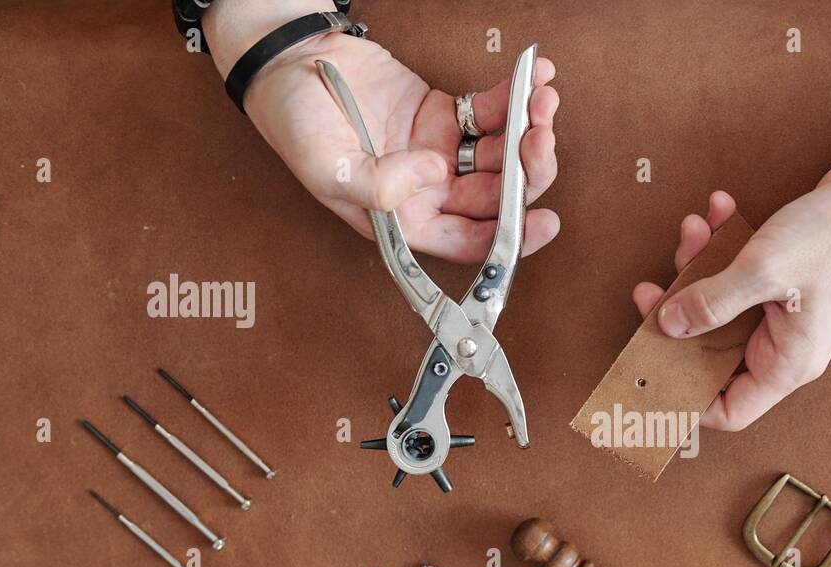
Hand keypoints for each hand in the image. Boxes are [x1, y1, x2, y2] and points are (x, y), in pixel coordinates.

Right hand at [205, 3, 558, 263]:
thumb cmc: (296, 123)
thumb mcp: (328, 166)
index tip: (544, 222)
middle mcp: (429, 193)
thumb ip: (379, 185)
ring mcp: (440, 153)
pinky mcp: (445, 115)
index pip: (469, 240)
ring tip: (541, 100)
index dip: (511, 237)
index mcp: (405, 220)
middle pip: (497, 197)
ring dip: (528, 131)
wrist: (287, 62)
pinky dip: (514, 98)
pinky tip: (534, 80)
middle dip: (528, 171)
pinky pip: (490, 113)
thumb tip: (435, 175)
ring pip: (502, 155)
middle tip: (540, 137)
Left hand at [638, 155, 830, 429]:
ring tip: (693, 229)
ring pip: (722, 306)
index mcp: (786, 363)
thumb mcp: (763, 272)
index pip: (730, 409)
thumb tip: (668, 324)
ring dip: (700, 267)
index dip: (689, 400)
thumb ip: (711, 303)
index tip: (654, 373)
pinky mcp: (784, 281)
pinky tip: (719, 210)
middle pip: (714, 352)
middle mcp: (785, 346)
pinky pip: (739, 275)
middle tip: (652, 291)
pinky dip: (723, 244)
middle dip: (682, 317)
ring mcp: (785, 313)